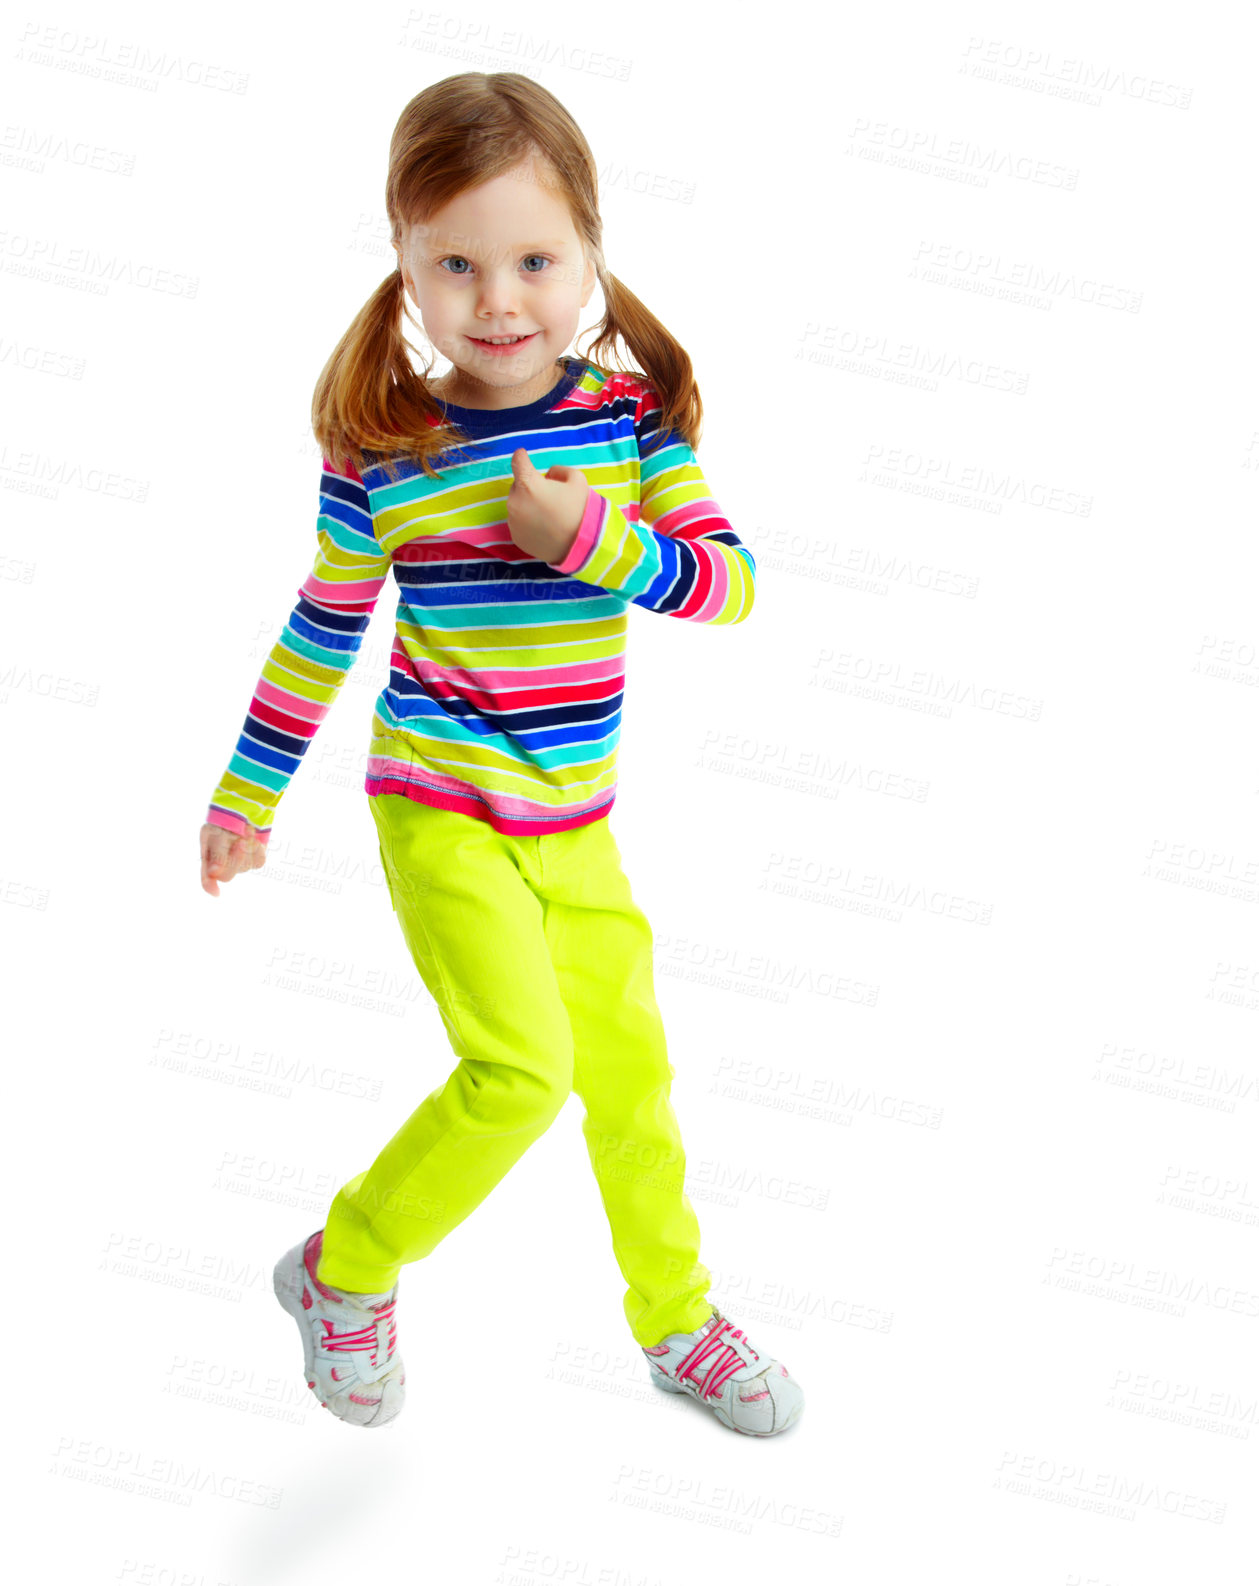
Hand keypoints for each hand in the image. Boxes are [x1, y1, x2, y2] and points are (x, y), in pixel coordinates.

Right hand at [201, 822, 266, 896]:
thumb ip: (216, 854)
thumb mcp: (215, 834)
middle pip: (227, 876)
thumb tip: (214, 872)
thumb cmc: (224, 823)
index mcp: (208, 858)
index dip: (210, 886)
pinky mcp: (255, 860)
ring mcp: (239, 864)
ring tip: (246, 830)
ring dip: (248, 847)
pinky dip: (257, 849)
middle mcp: (222, 865)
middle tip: (241, 841)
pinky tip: (253, 837)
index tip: (216, 893)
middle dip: (235, 858)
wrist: (244, 811)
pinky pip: (258, 861)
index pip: (207, 878)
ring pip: (245, 867)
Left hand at [506, 448, 587, 562]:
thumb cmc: (578, 510)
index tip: (522, 455)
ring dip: (528, 505)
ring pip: (518, 505)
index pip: (518, 462)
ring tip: (549, 515)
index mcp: (528, 484)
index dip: (521, 457)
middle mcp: (515, 502)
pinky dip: (528, 522)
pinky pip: (519, 523)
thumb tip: (547, 476)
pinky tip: (545, 527)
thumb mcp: (577, 479)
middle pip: (518, 486)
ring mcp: (513, 521)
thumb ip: (558, 470)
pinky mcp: (515, 536)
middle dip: (530, 487)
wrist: (579, 546)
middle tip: (549, 497)